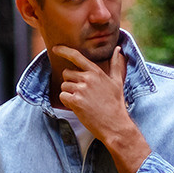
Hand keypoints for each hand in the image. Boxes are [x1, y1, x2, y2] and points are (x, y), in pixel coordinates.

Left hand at [51, 42, 149, 172]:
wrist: (115, 124)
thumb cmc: (116, 104)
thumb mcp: (117, 81)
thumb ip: (116, 64)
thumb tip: (118, 49)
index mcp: (96, 72)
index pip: (76, 56)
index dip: (64, 50)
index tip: (55, 48)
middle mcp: (88, 78)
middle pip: (66, 73)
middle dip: (70, 82)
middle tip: (82, 93)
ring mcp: (81, 89)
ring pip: (64, 86)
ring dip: (69, 93)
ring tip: (83, 101)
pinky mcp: (75, 101)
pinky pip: (62, 96)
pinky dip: (67, 102)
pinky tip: (78, 107)